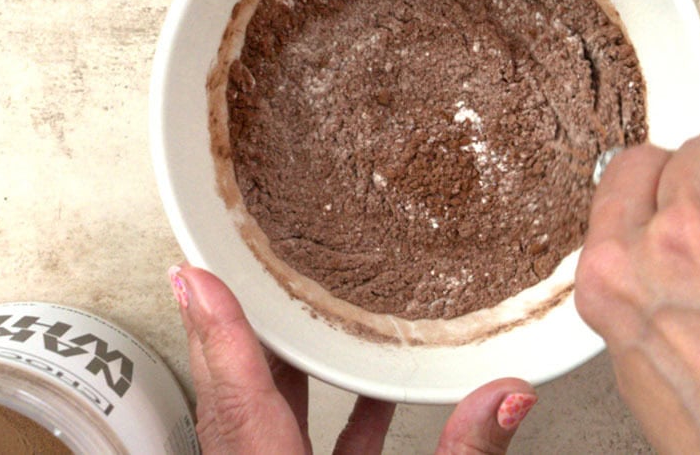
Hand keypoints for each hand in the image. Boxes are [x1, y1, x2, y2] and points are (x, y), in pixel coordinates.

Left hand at [169, 264, 537, 453]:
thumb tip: (506, 395)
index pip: (240, 396)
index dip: (218, 329)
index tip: (194, 271)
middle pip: (236, 394)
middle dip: (233, 326)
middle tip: (230, 261)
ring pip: (262, 414)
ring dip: (279, 361)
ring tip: (296, 306)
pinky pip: (304, 440)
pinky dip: (334, 410)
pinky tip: (374, 392)